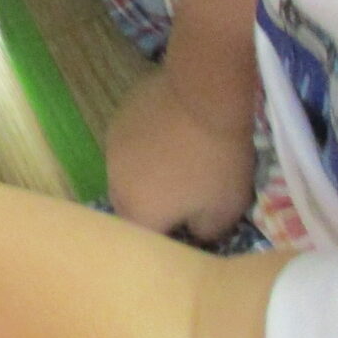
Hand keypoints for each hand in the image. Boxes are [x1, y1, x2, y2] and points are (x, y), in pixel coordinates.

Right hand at [105, 69, 255, 241]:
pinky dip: (146, 147)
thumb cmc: (216, 161)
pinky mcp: (118, 119)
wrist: (203, 97)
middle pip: (129, 207)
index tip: (191, 226)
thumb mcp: (225, 212)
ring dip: (146, 175)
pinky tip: (170, 135)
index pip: (146, 240)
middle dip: (152, 207)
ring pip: (126, 173)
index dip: (168, 237)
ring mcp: (112, 148)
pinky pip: (129, 145)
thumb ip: (203, 233)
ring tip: (177, 162)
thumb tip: (193, 229)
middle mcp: (114, 183)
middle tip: (184, 196)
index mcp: (137, 212)